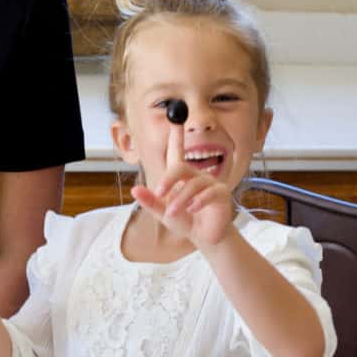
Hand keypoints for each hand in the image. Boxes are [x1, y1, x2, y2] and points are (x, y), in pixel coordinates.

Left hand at [131, 124, 234, 249]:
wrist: (205, 237)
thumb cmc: (185, 220)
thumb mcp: (163, 212)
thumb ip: (150, 202)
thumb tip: (134, 189)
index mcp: (181, 177)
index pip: (178, 152)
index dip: (176, 136)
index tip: (175, 119)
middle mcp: (196, 175)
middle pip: (180, 168)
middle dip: (168, 179)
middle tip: (159, 192)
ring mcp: (210, 183)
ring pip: (193, 184)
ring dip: (181, 199)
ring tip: (172, 212)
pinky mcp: (222, 194)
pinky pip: (209, 192)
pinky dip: (198, 201)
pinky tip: (192, 210)